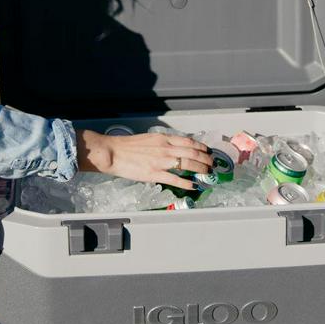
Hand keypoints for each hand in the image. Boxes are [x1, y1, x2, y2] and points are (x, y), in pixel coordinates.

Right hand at [76, 130, 213, 190]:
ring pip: (188, 164)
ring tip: (207, 173)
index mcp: (163, 138)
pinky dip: (187, 183)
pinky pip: (175, 179)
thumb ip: (162, 143)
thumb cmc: (127, 146)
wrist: (112, 152)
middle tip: (212, 163)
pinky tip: (194, 185)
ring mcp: (161, 161)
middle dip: (205, 159)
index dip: (201, 146)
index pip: (188, 141)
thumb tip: (172, 149)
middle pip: (192, 152)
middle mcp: (165, 148)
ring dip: (200, 169)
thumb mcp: (148, 139)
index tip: (207, 150)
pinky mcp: (154, 174)